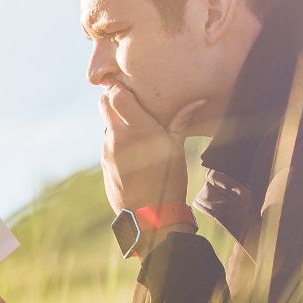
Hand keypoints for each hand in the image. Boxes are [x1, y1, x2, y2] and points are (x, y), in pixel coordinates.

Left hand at [99, 83, 204, 211]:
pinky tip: (132, 151)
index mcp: (138, 129)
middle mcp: (118, 137)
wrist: (150, 217)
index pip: (116, 95)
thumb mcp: (177, 149)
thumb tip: (197, 101)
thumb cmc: (169, 181)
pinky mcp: (104, 164)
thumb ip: (181, 122)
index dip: (120, 87)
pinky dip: (116, 141)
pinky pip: (108, 144)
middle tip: (130, 103)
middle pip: (104, 104)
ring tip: (135, 130)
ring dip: (116, 122)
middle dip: (114, 100)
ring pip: (106, 125)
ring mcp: (108, 151)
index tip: (129, 86)